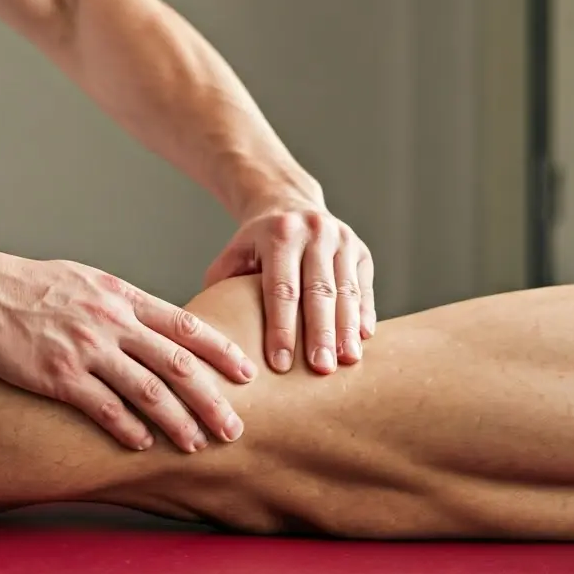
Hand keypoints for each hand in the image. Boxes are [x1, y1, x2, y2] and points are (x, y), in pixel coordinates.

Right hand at [0, 254, 257, 452]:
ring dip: (178, 421)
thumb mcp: (85, 280)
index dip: (220, 350)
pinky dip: (127, 427)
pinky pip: (102, 406)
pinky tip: (143, 444)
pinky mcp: (56, 373)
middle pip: (176, 362)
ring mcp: (85, 348)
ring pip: (147, 389)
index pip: (184, 324)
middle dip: (211, 398)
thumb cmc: (27, 284)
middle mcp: (110, 320)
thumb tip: (151, 325)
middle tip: (236, 426)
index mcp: (121, 296)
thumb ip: (120, 303)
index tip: (246, 372)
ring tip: (198, 444)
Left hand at [204, 192, 374, 374]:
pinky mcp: (362, 251)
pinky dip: (364, 315)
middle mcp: (314, 232)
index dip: (281, 328)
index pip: (281, 289)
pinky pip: (364, 288)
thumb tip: (208, 330)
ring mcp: (342, 239)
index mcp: (278, 234)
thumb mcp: (234, 253)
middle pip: (319, 291)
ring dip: (347, 329)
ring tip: (347, 361)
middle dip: (320, 333)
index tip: (281, 364)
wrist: (290, 204)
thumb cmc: (256, 243)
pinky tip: (363, 340)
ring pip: (346, 290)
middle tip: (321, 370)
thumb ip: (222, 284)